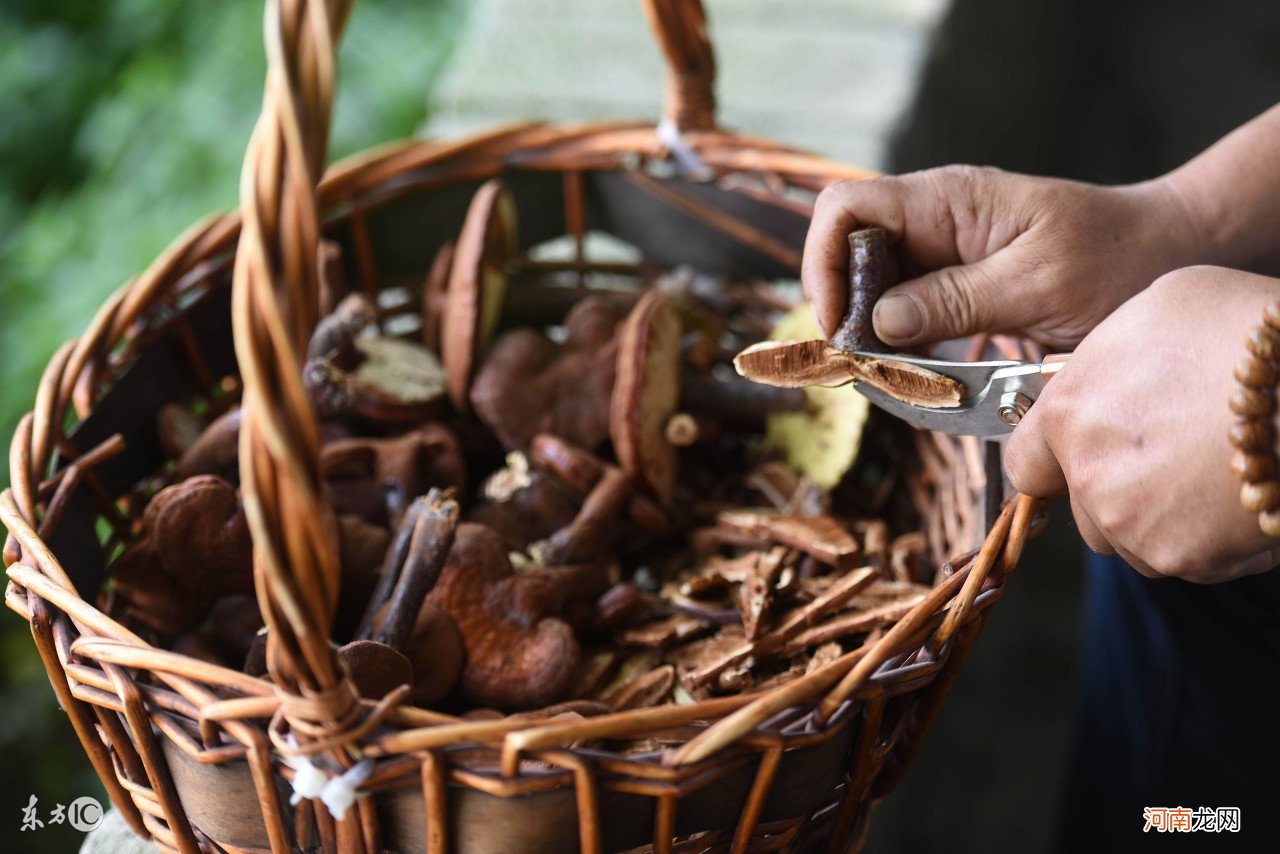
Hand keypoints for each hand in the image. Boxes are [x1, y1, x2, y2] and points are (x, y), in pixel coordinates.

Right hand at [801, 166, 1201, 348]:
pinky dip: (898, 345)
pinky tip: (917, 371)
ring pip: (869, 287)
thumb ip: (957, 298)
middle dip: (842, 307)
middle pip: (846, 251)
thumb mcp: (1041, 283)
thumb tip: (878, 320)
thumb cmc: (1119, 258)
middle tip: (865, 364)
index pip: (845, 209)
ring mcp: (942, 254)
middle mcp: (934, 221)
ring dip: (869, 333)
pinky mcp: (955, 287)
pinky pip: (903, 312)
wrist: (1171, 254)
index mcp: (949, 200)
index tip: (839, 325)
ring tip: (891, 374)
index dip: (823, 263)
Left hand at [1005, 266, 1279, 581]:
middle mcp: (1089, 475)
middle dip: (1115, 488)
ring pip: (1130, 537)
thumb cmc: (1249, 333)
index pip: (1025, 460)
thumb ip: (1112, 354)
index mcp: (1069, 413)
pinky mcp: (1184, 558)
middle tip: (1169, 455)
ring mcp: (1133, 524)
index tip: (1078, 455)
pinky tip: (1240, 493)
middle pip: (1082, 504)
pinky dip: (1208, 540)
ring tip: (1209, 472)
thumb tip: (1110, 370)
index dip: (1053, 458)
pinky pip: (1186, 558)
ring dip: (1158, 517)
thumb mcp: (1162, 306)